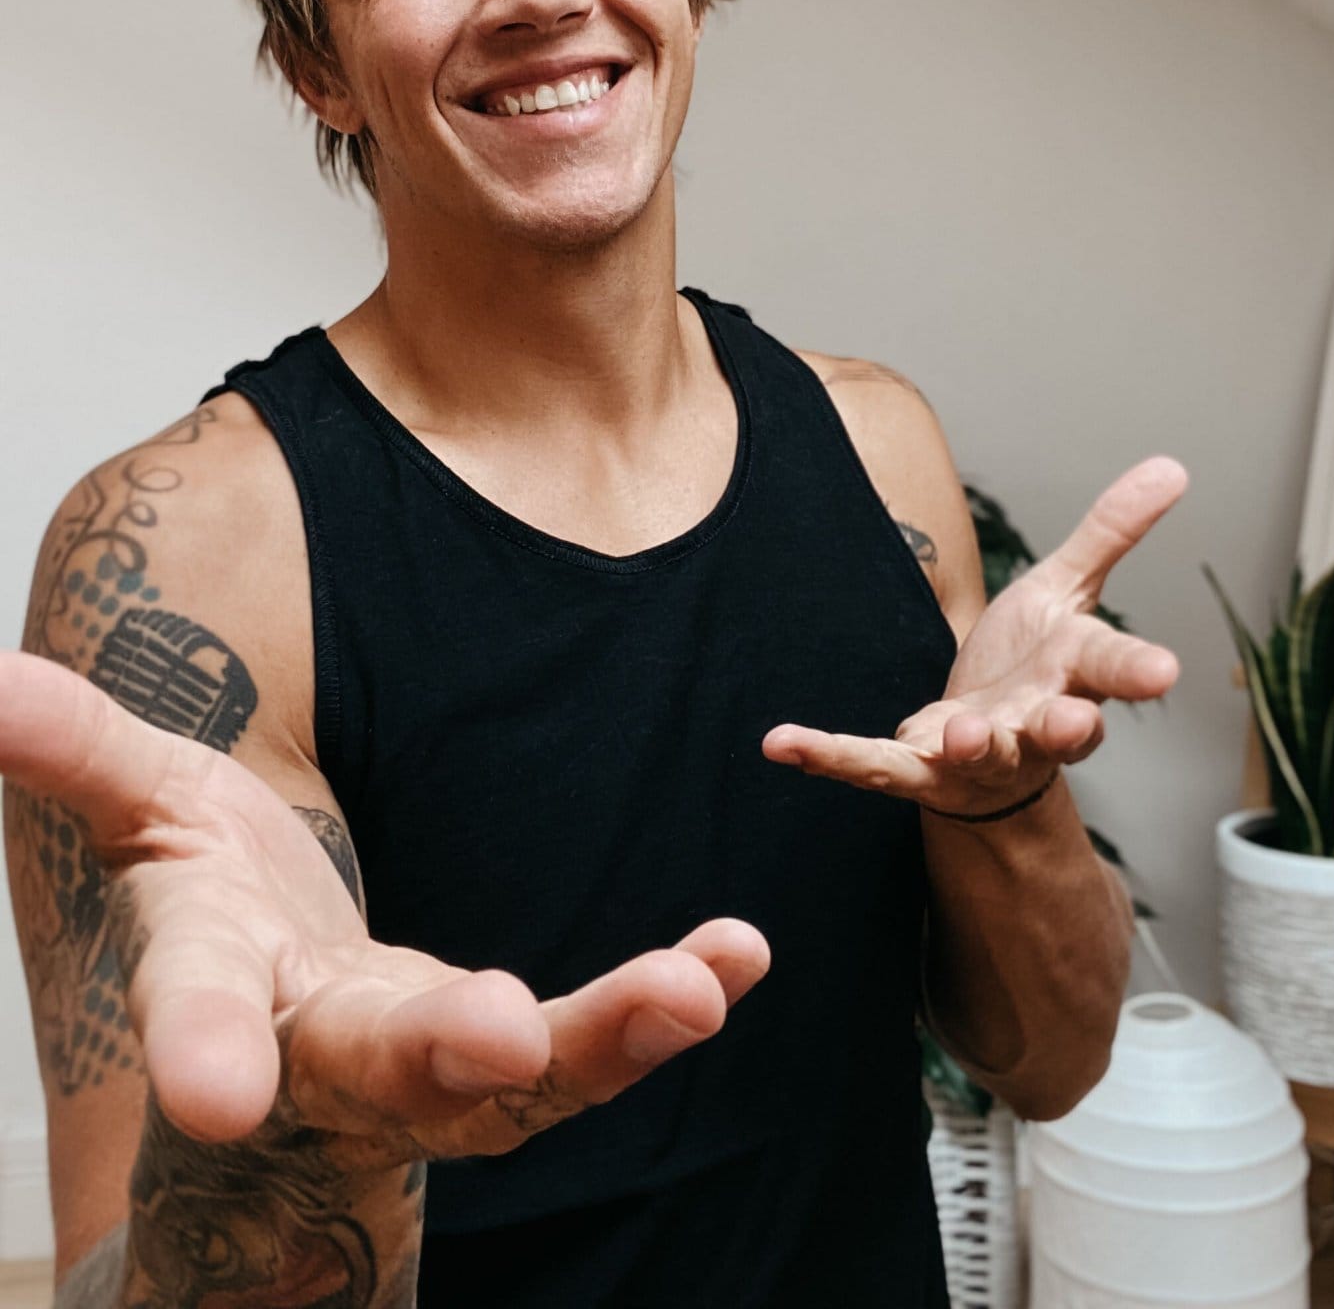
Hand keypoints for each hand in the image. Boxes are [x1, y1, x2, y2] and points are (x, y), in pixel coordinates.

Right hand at [0, 652, 768, 1160]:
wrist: (278, 1027)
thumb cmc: (219, 903)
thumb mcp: (149, 812)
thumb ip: (80, 750)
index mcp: (223, 981)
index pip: (196, 1010)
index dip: (198, 1050)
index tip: (214, 1097)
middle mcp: (327, 1049)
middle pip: (381, 1061)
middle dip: (442, 1054)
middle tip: (508, 1036)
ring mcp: (433, 1068)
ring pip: (522, 1084)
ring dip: (607, 1038)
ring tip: (694, 988)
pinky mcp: (522, 1060)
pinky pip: (602, 1049)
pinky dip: (673, 1004)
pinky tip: (739, 958)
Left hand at [762, 456, 1186, 817]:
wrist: (987, 754)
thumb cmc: (1035, 668)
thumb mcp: (1068, 593)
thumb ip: (1111, 533)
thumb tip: (1172, 466)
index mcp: (1072, 676)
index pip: (1109, 669)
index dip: (1135, 671)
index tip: (1165, 671)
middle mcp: (1031, 726)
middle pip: (1056, 730)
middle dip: (1064, 730)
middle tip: (1074, 724)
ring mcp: (973, 755)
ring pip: (975, 754)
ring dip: (966, 744)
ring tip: (957, 733)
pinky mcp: (913, 767)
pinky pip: (870, 763)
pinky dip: (827, 755)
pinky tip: (781, 744)